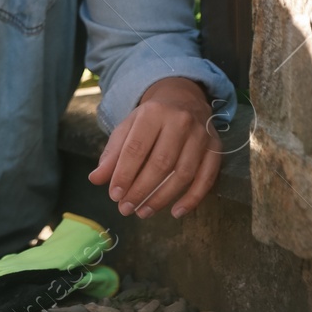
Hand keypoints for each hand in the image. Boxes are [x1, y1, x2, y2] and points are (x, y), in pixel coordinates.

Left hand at [88, 78, 220, 218]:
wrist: (183, 98)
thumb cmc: (150, 118)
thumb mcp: (128, 128)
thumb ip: (112, 154)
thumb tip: (95, 179)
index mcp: (153, 113)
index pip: (136, 148)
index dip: (124, 174)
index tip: (114, 195)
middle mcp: (180, 122)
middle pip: (160, 163)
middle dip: (141, 190)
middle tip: (126, 209)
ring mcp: (201, 136)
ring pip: (183, 173)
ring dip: (162, 198)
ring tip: (143, 212)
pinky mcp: (216, 149)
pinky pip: (206, 178)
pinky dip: (192, 199)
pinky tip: (176, 212)